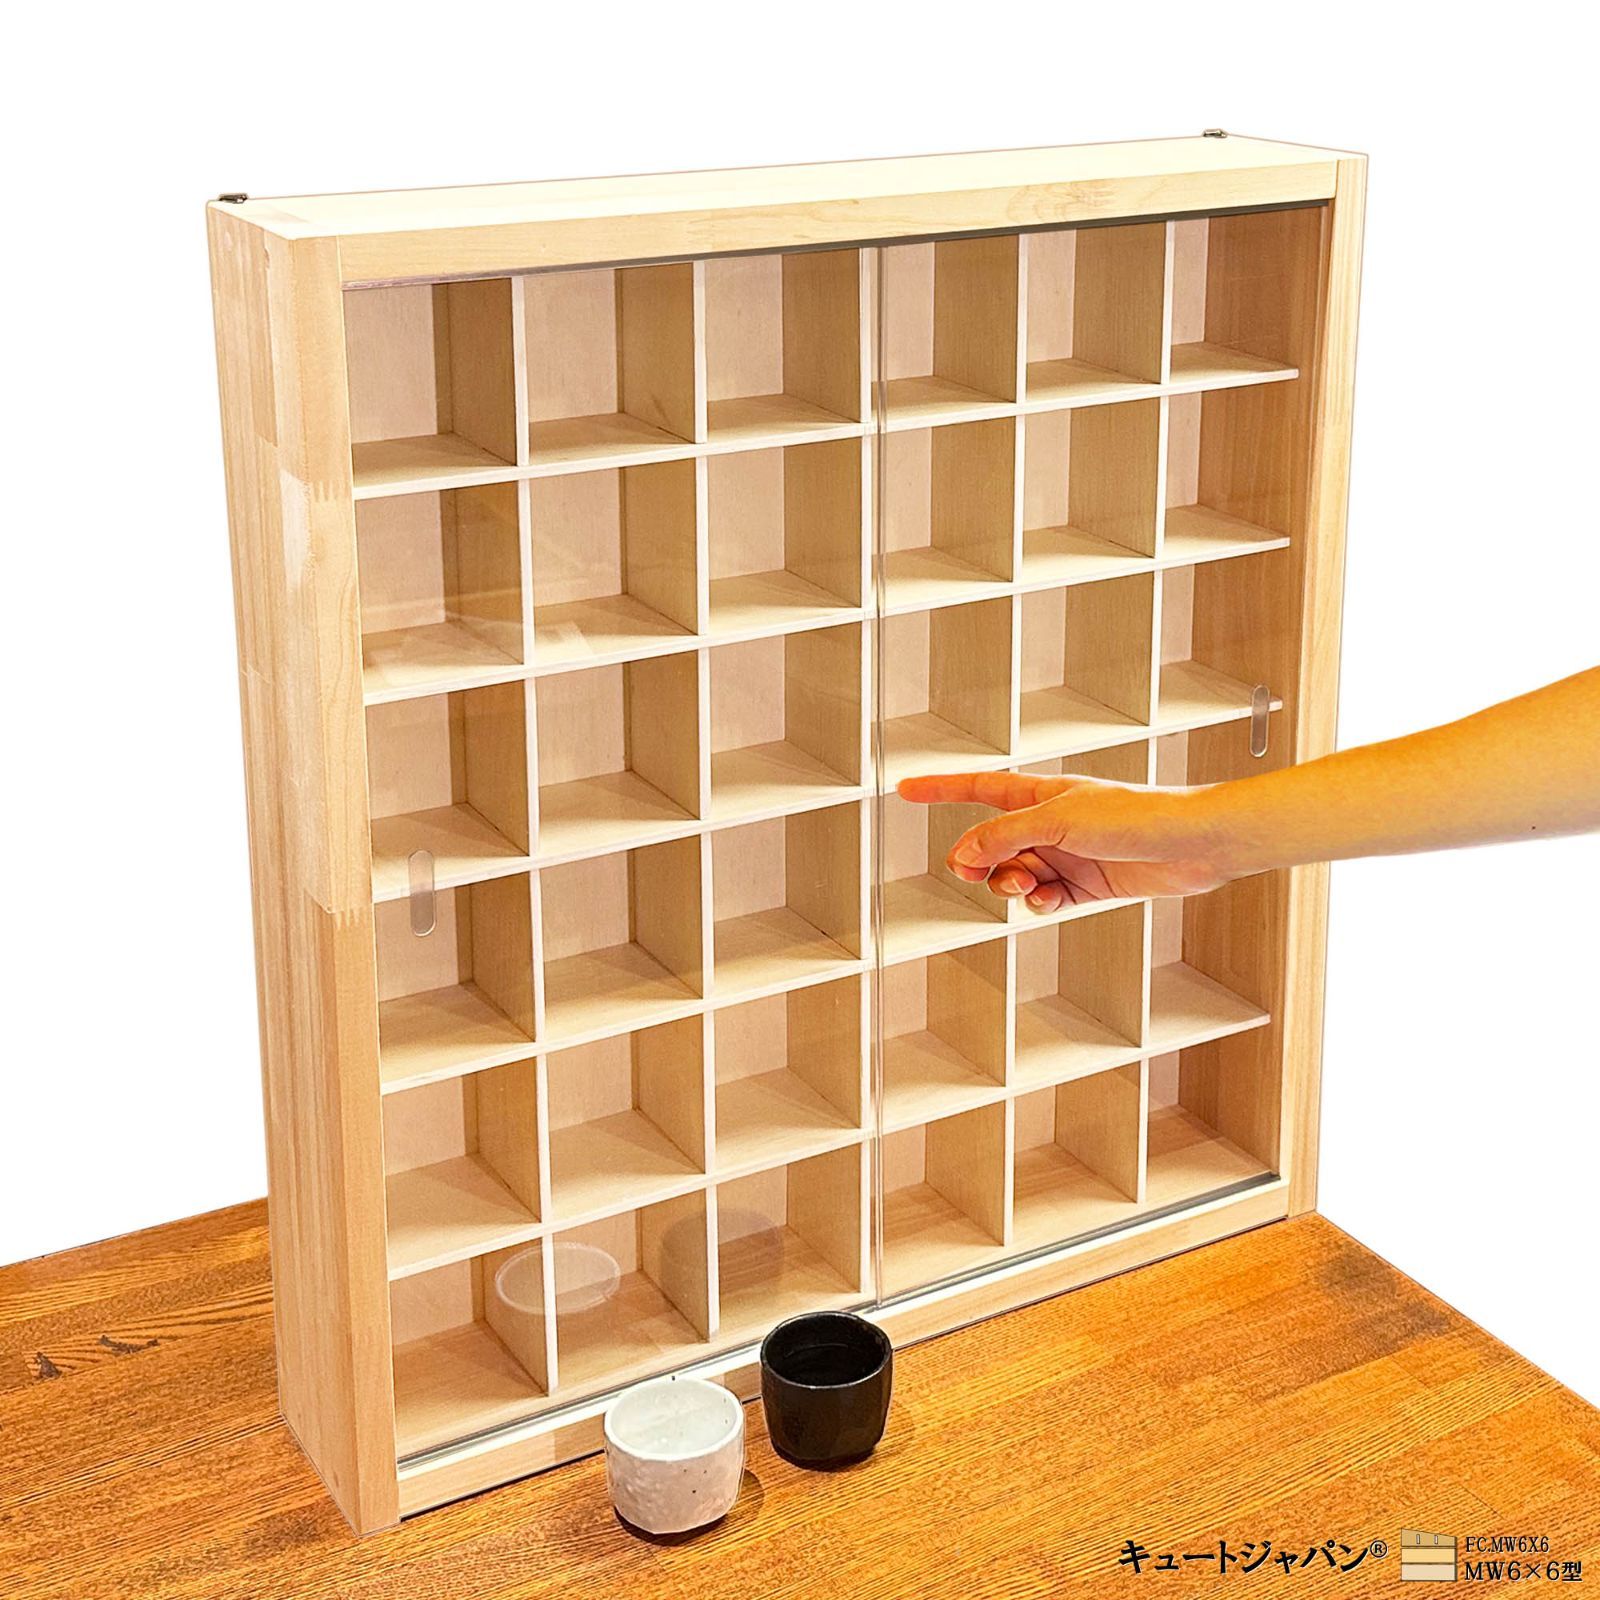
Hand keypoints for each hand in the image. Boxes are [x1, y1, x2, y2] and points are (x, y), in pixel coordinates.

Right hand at [896, 771, 1238, 911]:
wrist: (1192, 844)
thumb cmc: (1136, 816)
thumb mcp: (1058, 821)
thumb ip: (1005, 836)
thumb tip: (962, 853)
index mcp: (1041, 794)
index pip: (978, 788)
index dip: (940, 788)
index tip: (904, 788)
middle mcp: (1050, 823)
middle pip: (990, 844)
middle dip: (978, 860)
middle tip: (975, 872)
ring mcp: (1066, 855)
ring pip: (1014, 875)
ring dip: (1010, 884)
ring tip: (1026, 886)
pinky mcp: (1086, 885)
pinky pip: (1044, 899)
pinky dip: (1038, 903)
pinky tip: (1047, 901)